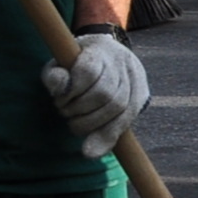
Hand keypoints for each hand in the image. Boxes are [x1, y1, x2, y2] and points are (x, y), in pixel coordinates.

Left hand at [41, 32, 149, 157]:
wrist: (104, 55)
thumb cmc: (75, 63)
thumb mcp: (58, 64)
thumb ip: (54, 76)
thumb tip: (59, 90)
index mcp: (100, 49)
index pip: (88, 71)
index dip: (71, 90)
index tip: (58, 98)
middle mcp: (123, 61)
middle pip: (105, 93)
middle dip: (80, 110)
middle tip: (65, 112)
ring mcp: (137, 77)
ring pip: (119, 107)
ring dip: (92, 123)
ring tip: (76, 124)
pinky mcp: (143, 94)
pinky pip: (128, 119)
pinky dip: (108, 135)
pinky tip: (92, 148)